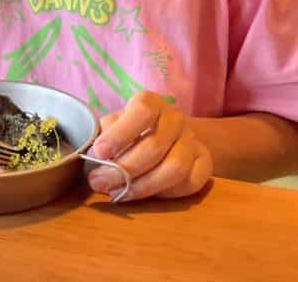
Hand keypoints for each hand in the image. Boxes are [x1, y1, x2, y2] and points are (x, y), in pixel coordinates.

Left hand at [88, 91, 212, 200]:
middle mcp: (175, 118)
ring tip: (118, 193)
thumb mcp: (113, 125)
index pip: (141, 113)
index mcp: (150, 103)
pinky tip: (146, 195)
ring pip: (174, 169)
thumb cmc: (130, 131)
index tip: (99, 152)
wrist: (167, 136)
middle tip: (99, 183)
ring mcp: (193, 141)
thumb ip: (103, 136)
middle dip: (123, 170)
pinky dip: (165, 193)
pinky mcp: (205, 164)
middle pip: (154, 147)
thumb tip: (91, 158)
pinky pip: (190, 184)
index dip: (120, 134)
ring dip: (142, 186)